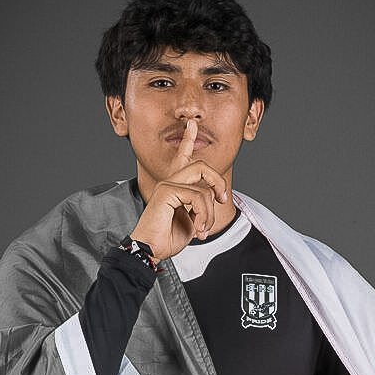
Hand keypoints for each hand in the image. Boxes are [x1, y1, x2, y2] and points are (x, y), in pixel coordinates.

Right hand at [130, 119, 229, 261]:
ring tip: (203, 229)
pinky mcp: (167, 191)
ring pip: (204, 188)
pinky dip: (204, 215)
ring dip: (210, 213)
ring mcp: (167, 184)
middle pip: (202, 166)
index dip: (188, 140)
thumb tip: (211, 198)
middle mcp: (170, 181)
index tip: (192, 124)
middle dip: (219, 181)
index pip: (182, 157)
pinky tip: (198, 229)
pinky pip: (198, 197)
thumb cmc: (167, 239)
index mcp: (175, 186)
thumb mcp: (192, 221)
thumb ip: (200, 207)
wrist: (151, 251)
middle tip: (223, 199)